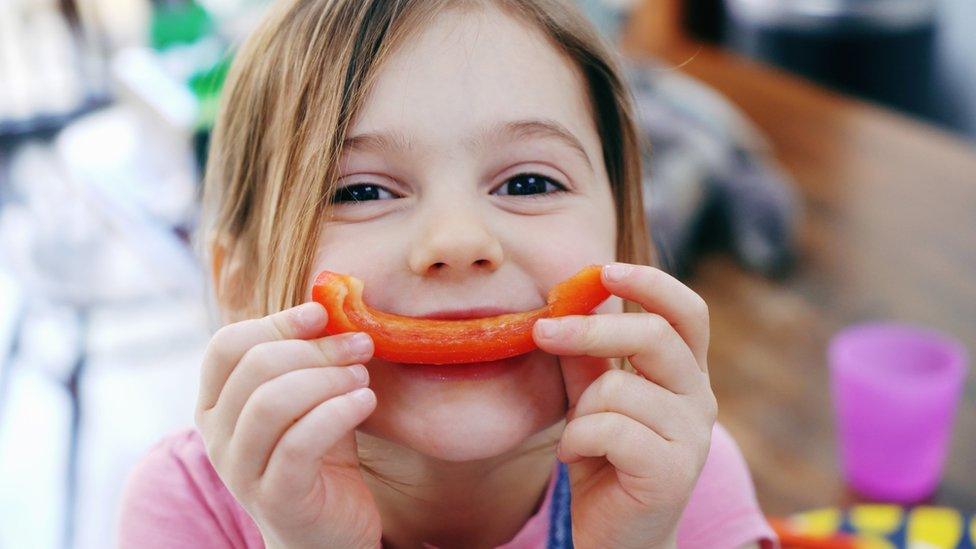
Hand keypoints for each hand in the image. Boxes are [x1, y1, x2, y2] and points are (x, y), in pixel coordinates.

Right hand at [194, 303, 381, 548]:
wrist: (327, 532)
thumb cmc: (319, 456)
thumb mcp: (311, 399)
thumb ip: (310, 359)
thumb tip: (333, 302)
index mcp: (217, 405)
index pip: (226, 346)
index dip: (275, 322)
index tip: (323, 314)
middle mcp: (217, 437)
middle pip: (256, 368)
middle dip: (316, 348)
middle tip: (361, 344)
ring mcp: (240, 470)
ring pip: (273, 402)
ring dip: (327, 378)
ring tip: (362, 377)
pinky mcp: (275, 497)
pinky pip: (299, 443)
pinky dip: (337, 412)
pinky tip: (365, 402)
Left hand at [533, 263, 716, 548]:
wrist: (614, 536)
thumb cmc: (603, 461)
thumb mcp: (590, 398)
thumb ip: (585, 355)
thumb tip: (564, 300)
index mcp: (686, 373)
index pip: (687, 312)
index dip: (651, 283)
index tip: (603, 270)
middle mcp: (699, 399)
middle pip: (655, 336)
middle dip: (591, 329)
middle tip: (541, 330)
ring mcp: (692, 437)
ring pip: (619, 388)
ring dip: (580, 411)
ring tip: (578, 439)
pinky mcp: (672, 471)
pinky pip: (608, 428)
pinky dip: (577, 441)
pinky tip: (577, 459)